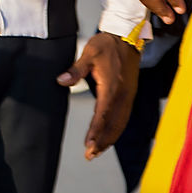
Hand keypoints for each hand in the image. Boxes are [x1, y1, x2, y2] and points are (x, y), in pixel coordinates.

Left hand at [57, 32, 139, 159]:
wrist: (127, 37)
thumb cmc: (106, 45)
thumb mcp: (88, 53)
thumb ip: (75, 70)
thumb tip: (61, 81)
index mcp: (112, 87)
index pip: (103, 114)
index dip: (96, 131)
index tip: (89, 144)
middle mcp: (123, 95)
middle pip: (113, 124)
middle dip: (102, 141)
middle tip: (90, 155)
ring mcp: (128, 97)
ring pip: (120, 123)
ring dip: (109, 138)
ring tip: (96, 151)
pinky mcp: (130, 96)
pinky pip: (124, 117)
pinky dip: (117, 130)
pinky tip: (108, 137)